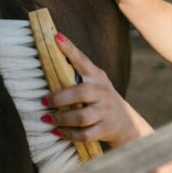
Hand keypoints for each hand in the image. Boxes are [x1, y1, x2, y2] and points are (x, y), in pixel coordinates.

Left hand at [44, 32, 151, 146]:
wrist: (127, 123)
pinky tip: (58, 132)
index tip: (56, 38)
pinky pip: (84, 134)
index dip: (69, 49)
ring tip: (47, 119)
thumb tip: (48, 65)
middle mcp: (102, 92)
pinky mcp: (105, 129)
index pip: (83, 61)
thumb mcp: (96, 84)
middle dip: (59, 98)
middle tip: (44, 101)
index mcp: (97, 77)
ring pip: (81, 116)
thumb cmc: (102, 100)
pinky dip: (69, 134)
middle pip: (80, 93)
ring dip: (61, 119)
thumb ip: (79, 76)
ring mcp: (105, 111)